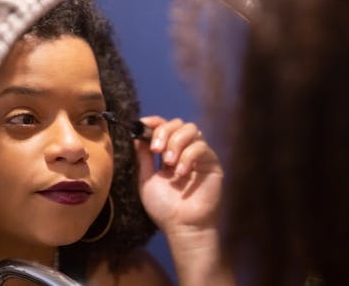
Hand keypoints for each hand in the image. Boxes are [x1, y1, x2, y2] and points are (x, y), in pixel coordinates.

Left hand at [136, 116, 223, 235]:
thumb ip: (142, 156)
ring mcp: (199, 155)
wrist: (182, 226)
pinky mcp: (212, 162)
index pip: (164, 126)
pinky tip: (181, 172)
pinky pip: (201, 146)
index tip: (142, 125)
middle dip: (164, 132)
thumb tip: (137, 135)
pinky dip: (188, 156)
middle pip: (178, 123)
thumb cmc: (164, 207)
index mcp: (168, 152)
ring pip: (191, 129)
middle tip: (157, 151)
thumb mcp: (146, 178)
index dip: (154, 122)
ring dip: (176, 142)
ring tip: (168, 163)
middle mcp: (185, 150)